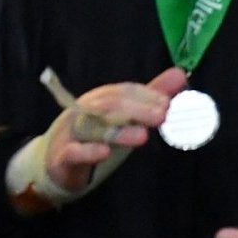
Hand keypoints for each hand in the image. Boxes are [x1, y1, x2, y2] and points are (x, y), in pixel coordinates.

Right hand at [44, 65, 188, 192]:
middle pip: (107, 106)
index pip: (121, 92)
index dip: (145, 95)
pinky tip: (104, 152)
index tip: (169, 103)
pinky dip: (87, 151)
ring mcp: (71, 134)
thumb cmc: (96, 137)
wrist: (57, 163)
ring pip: (92, 129)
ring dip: (117, 132)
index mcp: (98, 100)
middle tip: (162, 116)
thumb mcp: (125, 117)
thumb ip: (151, 97)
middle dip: (136, 110)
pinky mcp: (63, 157)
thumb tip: (180, 73)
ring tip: (143, 136)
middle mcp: (83, 112)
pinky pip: (73, 152)